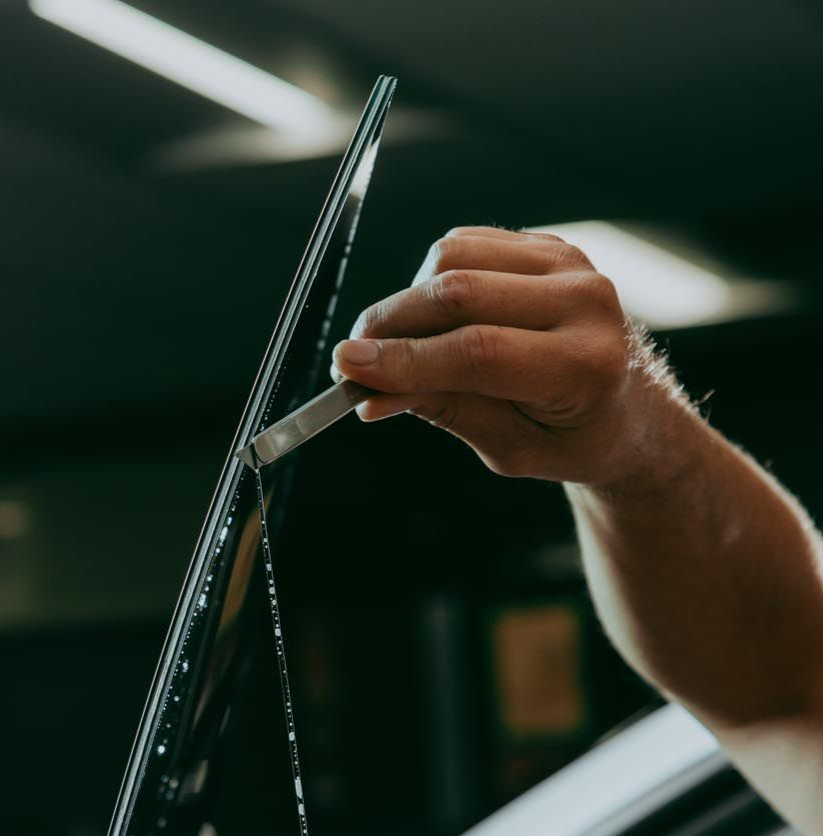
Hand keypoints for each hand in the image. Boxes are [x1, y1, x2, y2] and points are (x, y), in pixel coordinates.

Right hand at [332, 226, 687, 487]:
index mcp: (586, 366)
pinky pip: (466, 244)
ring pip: (455, 256)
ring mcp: (570, 263)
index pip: (478, 352)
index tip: (350, 369)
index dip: (406, 360)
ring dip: (410, 300)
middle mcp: (586, 302)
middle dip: (393, 325)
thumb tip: (370, 390)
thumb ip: (445, 411)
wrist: (627, 410)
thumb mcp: (509, 449)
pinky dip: (433, 279)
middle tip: (353, 357)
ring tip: (405, 346)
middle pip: (460, 293)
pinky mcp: (549, 245)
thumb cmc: (569, 439)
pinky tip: (438, 321)